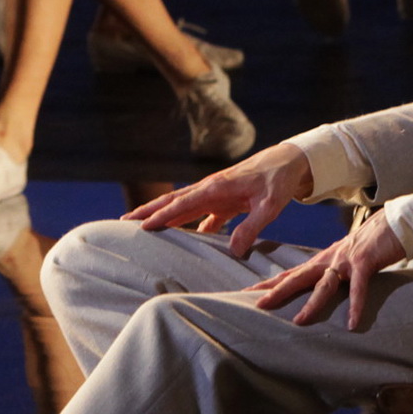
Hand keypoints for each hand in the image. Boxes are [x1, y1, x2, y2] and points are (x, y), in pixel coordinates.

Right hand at [126, 142, 313, 257]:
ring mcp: (214, 195)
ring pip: (182, 207)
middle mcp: (209, 189)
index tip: (142, 227)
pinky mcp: (223, 201)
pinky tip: (183, 239)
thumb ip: (251, 226)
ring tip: (142, 229)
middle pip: (173, 202)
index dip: (162, 216)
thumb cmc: (278, 182)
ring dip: (162, 216)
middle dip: (148, 211)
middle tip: (123, 223)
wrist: (288, 163)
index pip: (183, 203)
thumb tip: (234, 250)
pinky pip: (199, 215)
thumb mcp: (270, 206)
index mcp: (216, 188)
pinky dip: (187, 224)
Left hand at [254, 209, 408, 330]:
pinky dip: (356, 306)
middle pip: (298, 277)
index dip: (271, 283)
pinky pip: (358, 288)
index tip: (250, 293)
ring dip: (311, 304)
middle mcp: (330, 259)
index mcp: (324, 260)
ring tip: (298, 321)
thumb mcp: (348, 258)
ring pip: (323, 285)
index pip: (292, 273)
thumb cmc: (372, 242)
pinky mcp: (365, 263)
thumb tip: (327, 287)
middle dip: (277, 291)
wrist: (394, 221)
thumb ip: (336, 272)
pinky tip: (352, 323)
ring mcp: (346, 261)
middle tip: (258, 305)